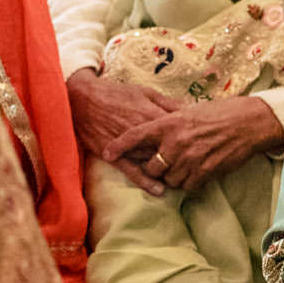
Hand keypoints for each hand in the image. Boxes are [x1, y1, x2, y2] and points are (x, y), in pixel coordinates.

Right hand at [69, 69, 182, 192]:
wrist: (83, 99)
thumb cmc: (116, 93)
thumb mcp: (145, 92)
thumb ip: (168, 102)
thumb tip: (191, 109)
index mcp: (151, 114)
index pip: (178, 130)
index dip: (191, 138)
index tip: (200, 144)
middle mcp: (141, 132)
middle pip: (167, 150)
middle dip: (181, 158)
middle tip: (194, 166)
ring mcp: (128, 146)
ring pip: (152, 163)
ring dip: (166, 172)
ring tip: (182, 179)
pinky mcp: (114, 155)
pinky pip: (132, 172)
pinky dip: (146, 182)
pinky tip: (159, 190)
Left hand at [104, 97, 283, 194]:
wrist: (248, 122)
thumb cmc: (219, 113)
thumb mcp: (188, 110)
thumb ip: (167, 120)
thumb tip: (149, 126)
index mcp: (169, 123)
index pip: (135, 136)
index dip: (119, 146)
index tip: (107, 153)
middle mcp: (176, 142)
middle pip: (150, 167)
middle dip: (153, 168)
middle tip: (161, 163)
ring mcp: (190, 159)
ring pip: (168, 180)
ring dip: (172, 177)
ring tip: (183, 165)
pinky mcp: (204, 172)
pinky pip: (186, 186)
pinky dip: (188, 182)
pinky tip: (196, 171)